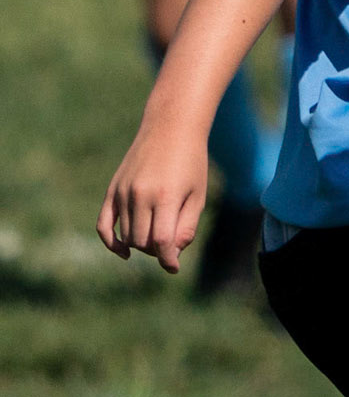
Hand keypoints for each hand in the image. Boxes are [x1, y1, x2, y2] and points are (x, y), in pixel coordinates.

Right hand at [97, 125, 208, 272]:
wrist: (170, 129)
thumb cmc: (191, 164)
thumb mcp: (197, 196)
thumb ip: (186, 228)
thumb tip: (171, 258)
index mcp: (165, 197)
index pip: (161, 242)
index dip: (168, 260)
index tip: (174, 267)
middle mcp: (139, 195)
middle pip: (142, 243)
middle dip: (157, 251)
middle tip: (171, 241)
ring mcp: (122, 192)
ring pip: (127, 236)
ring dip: (141, 244)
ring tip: (159, 232)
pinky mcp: (112, 190)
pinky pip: (103, 225)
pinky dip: (111, 242)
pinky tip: (124, 252)